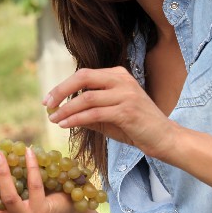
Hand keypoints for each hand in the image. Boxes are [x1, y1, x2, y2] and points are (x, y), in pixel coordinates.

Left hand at [44, 67, 179, 159]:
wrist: (164, 138)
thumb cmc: (135, 127)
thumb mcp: (108, 116)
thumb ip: (88, 110)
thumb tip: (61, 112)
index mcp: (117, 75)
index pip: (84, 74)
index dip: (63, 86)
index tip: (48, 99)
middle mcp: (122, 79)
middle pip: (83, 77)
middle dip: (61, 90)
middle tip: (47, 104)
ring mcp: (126, 94)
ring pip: (87, 97)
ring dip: (66, 109)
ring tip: (54, 119)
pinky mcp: (127, 111)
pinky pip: (95, 113)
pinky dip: (77, 119)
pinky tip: (66, 125)